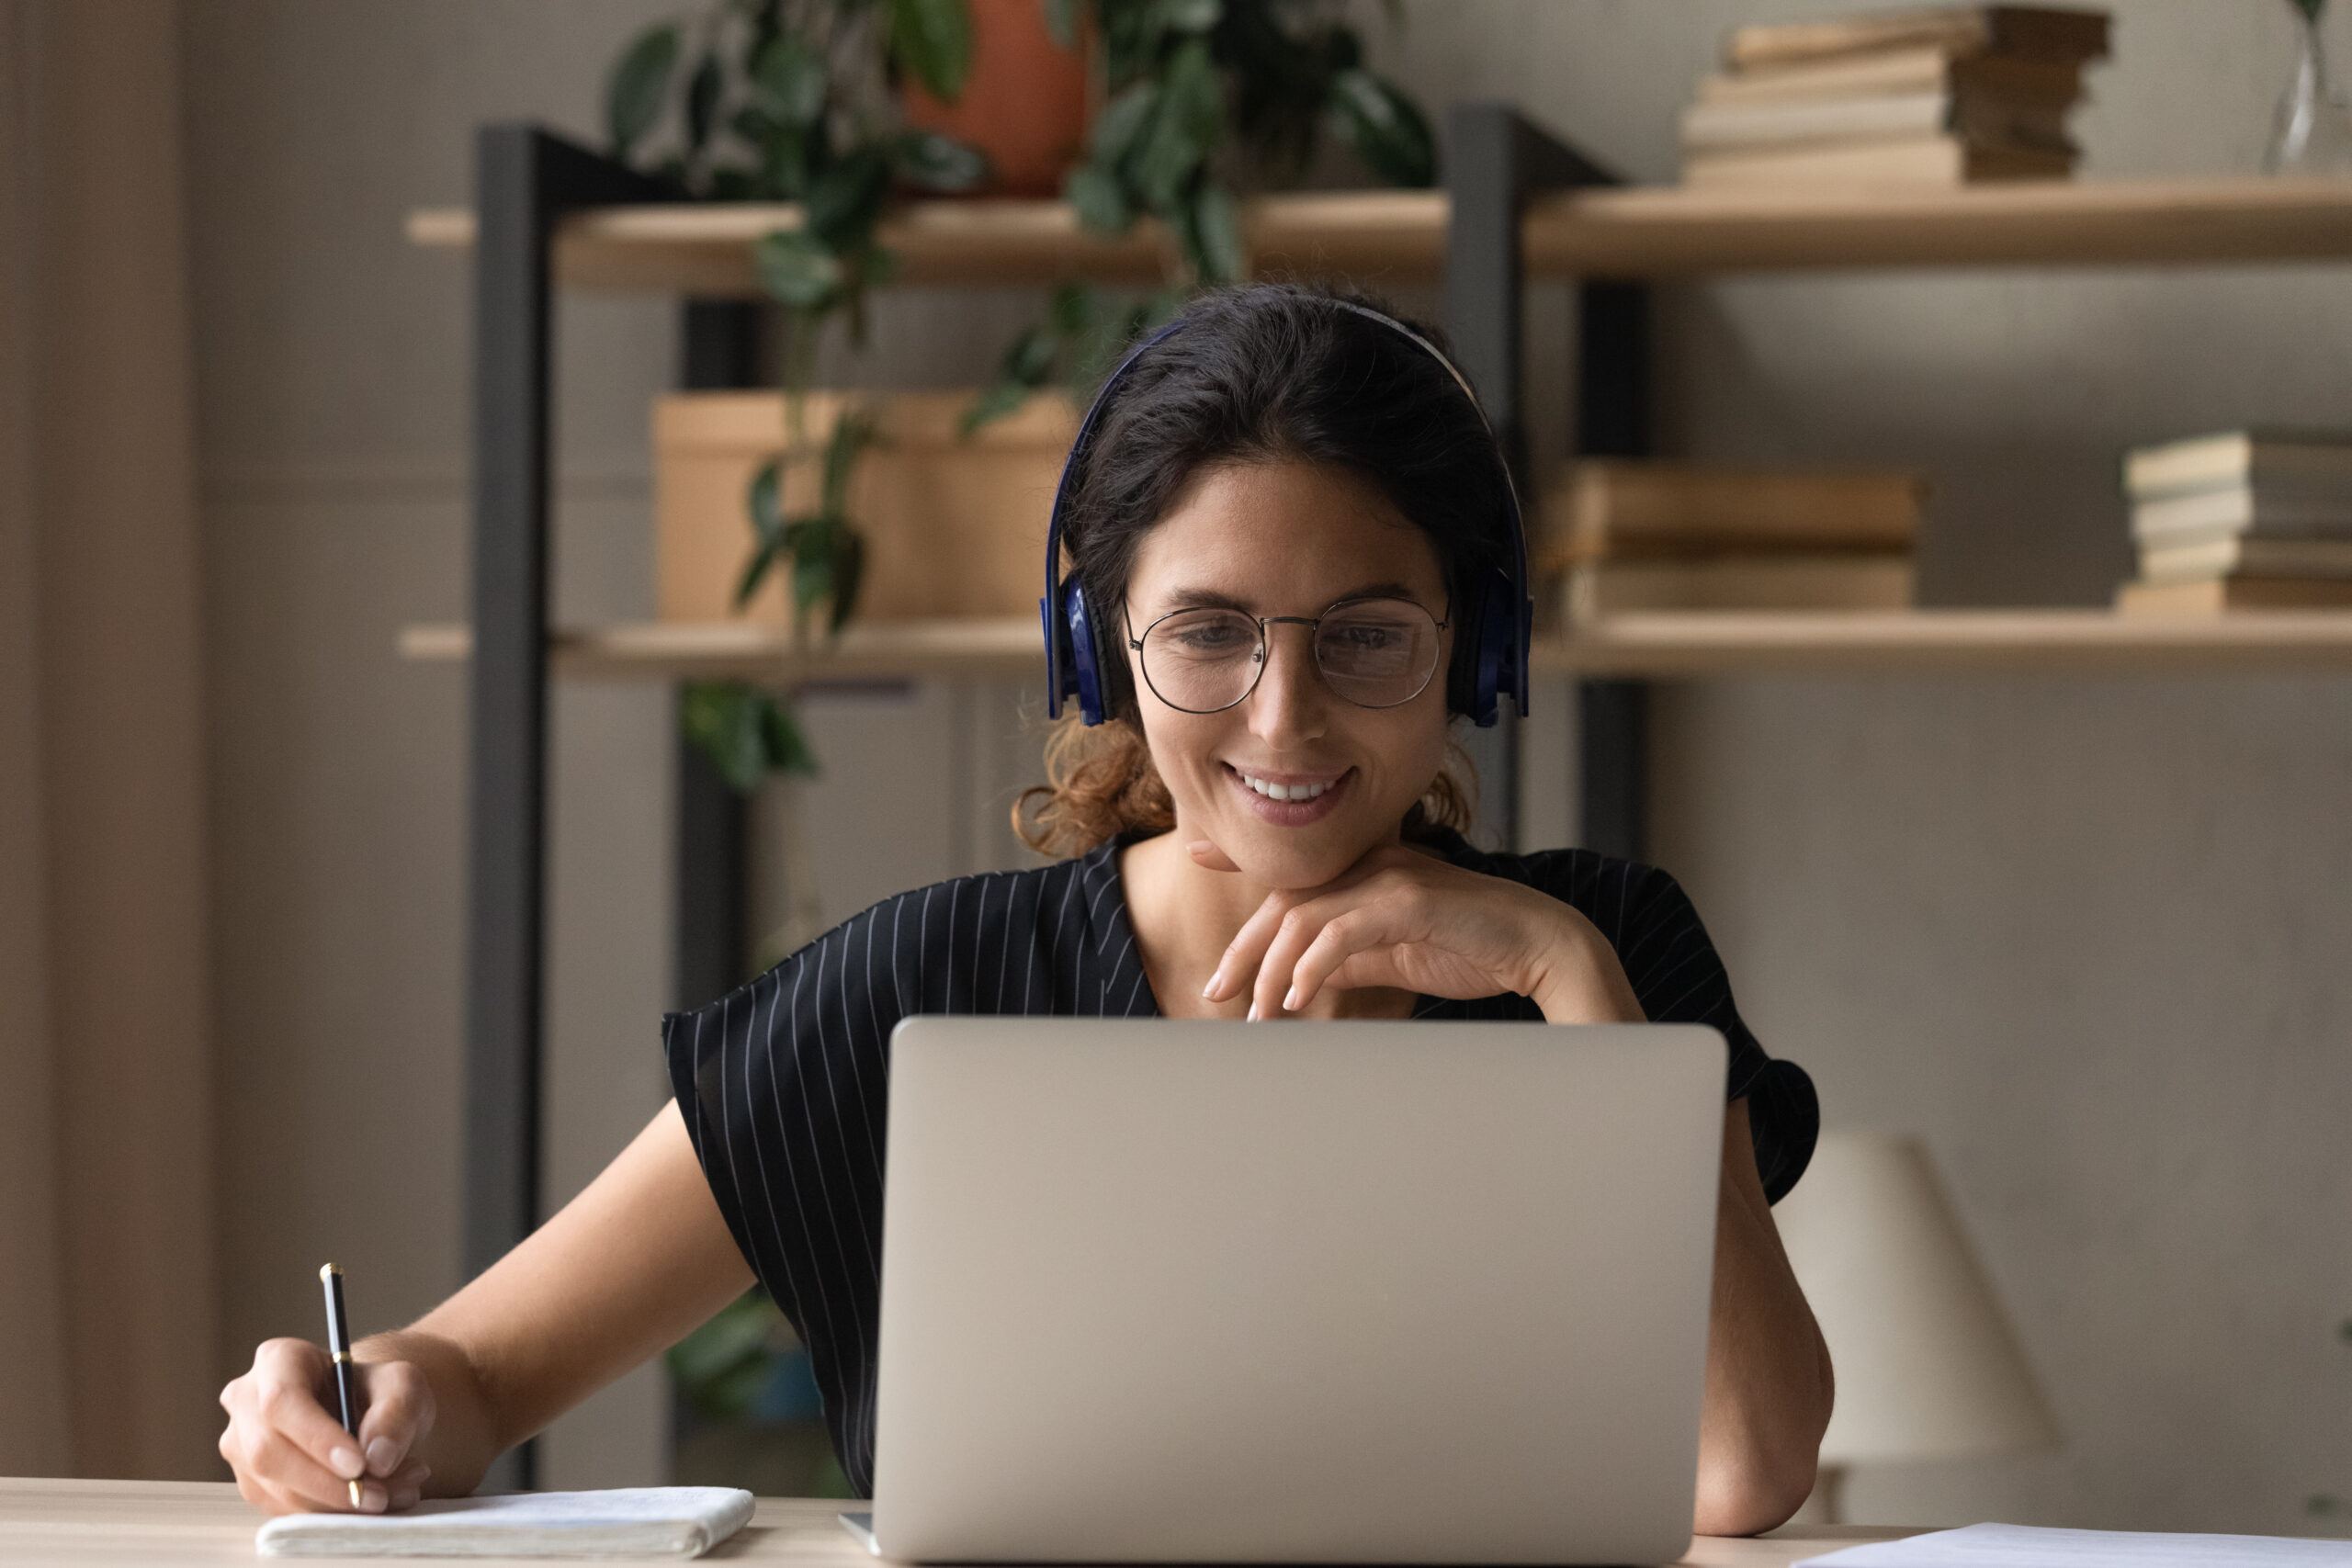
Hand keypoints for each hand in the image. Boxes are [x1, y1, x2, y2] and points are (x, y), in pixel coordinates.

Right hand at [219, 1338, 433, 1515]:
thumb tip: (377, 1459)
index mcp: (279, 1359)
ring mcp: (241, 1445)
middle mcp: (246, 1401)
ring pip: (274, 1488)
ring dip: (334, 1504)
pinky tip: (371, 1501)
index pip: (282, 1400)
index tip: (358, 1465)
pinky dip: (328, 1515)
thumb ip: (397, 1413)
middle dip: (326, 1483)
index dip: (316, 1437)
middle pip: (268, 1452)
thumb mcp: (404, 1386)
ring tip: (391, 1495)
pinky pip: (282, 1510)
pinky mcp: (252, 1482)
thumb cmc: (379, 1391)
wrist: (369, 1413)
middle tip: (378, 1496)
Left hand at [1194, 839, 1646, 1023]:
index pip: (1293, 876)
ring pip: (1304, 917)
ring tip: (1257, 1014)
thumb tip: (1302, 978)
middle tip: (1217, 992)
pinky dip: (1311, 966)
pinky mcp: (1409, 900)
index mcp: (1368, 871)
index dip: (1241, 862)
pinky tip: (1295, 998)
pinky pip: (1341, 932)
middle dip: (1244, 949)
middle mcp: (1373, 864)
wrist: (1538, 947)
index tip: (1194, 859)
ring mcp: (1390, 878)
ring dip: (1272, 969)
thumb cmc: (1472, 949)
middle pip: (1286, 900)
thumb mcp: (1394, 956)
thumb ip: (1349, 958)